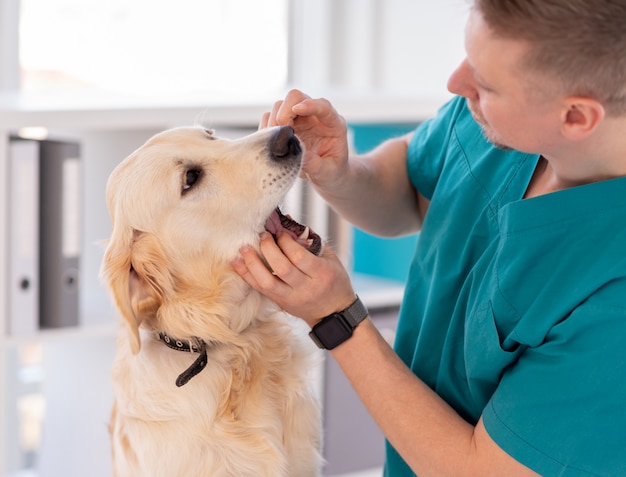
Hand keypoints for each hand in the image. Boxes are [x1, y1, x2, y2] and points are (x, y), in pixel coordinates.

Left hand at [231, 230, 355, 326]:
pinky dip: (247, 275)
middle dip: (268, 249)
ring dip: (252, 263)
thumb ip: (310, 241)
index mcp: (322, 274)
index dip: (286, 242)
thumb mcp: (330, 259)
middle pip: (282, 268)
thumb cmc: (334, 280)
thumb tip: (286, 222)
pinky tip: (237, 262)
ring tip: (245, 248)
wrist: (333, 313)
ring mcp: (291, 298)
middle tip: (263, 235)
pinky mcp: (281, 303)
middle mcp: (306, 288)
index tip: (279, 232)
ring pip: (267, 282)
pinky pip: (260, 289)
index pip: (299, 257)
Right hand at [260, 89, 349, 189]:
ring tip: (277, 144)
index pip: (323, 106)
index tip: (296, 110)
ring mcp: (299, 119)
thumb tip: (297, 154)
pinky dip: (266, 129)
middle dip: (284, 112)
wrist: (327, 175)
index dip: (309, 105)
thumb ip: (315, 164)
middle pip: (296, 97)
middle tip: (282, 134)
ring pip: (279, 106)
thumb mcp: (327, 172)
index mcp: (333, 124)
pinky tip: (271, 143)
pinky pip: (270, 118)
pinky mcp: (286, 125)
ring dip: (273, 122)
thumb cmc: (332, 172)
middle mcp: (314, 117)